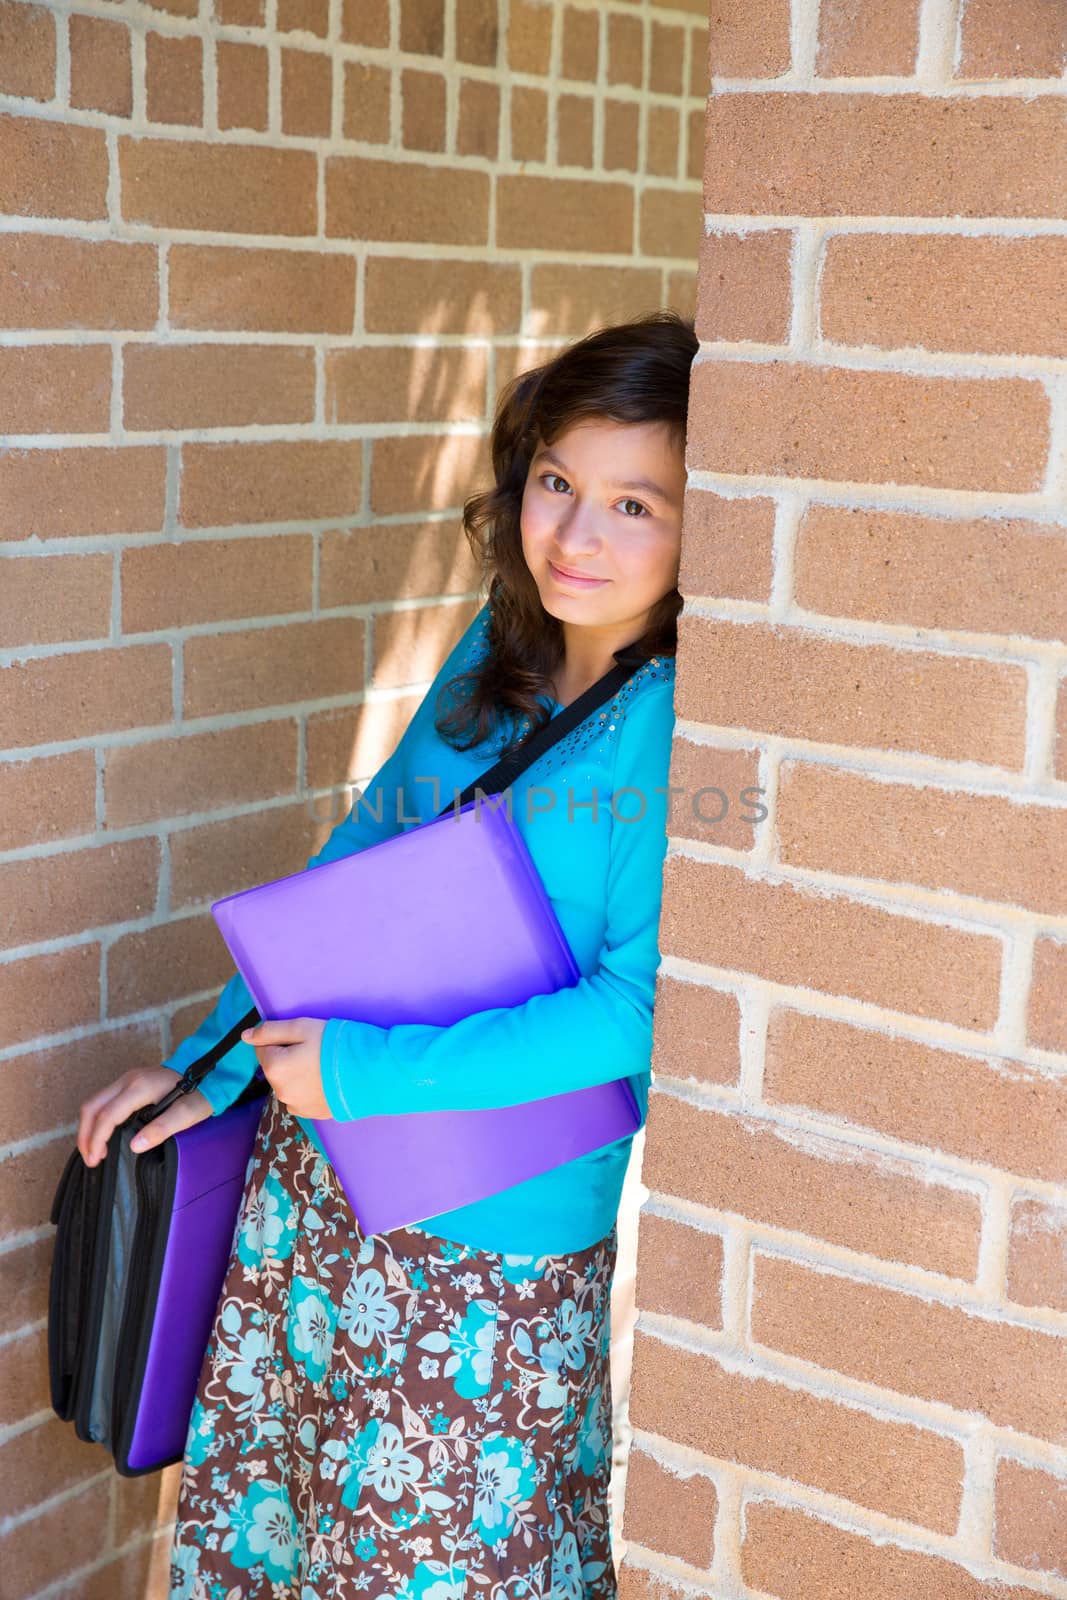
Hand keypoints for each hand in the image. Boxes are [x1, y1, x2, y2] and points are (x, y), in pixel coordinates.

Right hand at [77, 1067, 213, 1166]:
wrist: (207, 1070)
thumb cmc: (199, 1093)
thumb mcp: (187, 1114)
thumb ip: (161, 1129)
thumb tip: (134, 1146)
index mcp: (140, 1087)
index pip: (107, 1115)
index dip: (97, 1139)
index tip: (96, 1159)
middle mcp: (128, 1080)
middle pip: (92, 1106)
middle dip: (85, 1135)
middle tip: (90, 1159)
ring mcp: (127, 1079)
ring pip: (95, 1102)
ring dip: (88, 1127)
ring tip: (93, 1152)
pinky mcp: (129, 1083)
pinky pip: (103, 1101)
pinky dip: (96, 1120)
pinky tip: (101, 1135)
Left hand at [241, 1017, 330, 1119]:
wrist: (370, 1073)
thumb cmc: (335, 1045)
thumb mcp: (302, 1028)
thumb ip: (270, 1031)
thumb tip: (245, 1037)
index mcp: (274, 1068)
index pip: (263, 1048)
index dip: (282, 1040)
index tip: (303, 1039)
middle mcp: (280, 1091)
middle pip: (276, 1067)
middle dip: (289, 1057)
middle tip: (316, 1050)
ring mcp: (296, 1106)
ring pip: (288, 1083)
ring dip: (298, 1074)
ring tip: (324, 1066)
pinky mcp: (311, 1114)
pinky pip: (300, 1097)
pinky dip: (309, 1089)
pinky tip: (327, 1081)